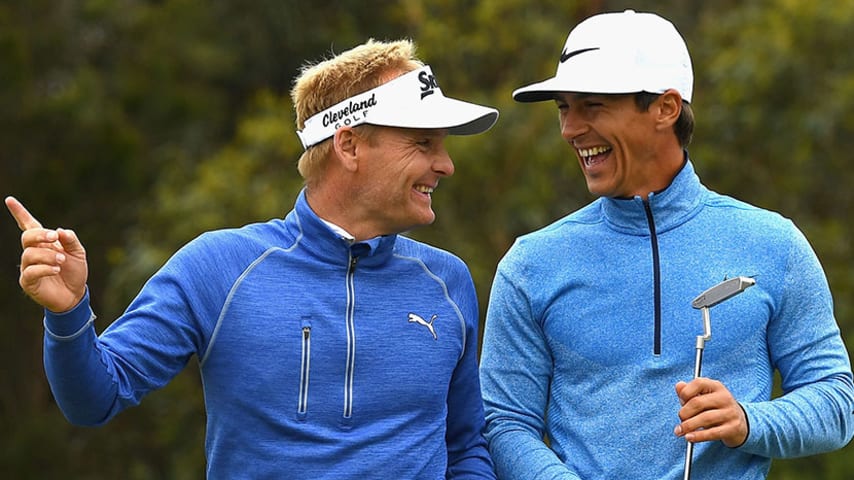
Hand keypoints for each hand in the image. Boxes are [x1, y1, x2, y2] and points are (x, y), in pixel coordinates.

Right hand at [5, 196, 87, 312]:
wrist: (75, 295)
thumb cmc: (74, 272)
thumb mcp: (78, 253)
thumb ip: (71, 240)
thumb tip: (60, 231)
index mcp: (44, 243)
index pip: (29, 225)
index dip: (19, 213)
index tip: (9, 200)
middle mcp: (33, 253)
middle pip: (27, 237)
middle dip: (40, 235)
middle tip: (54, 237)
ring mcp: (28, 267)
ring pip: (29, 254)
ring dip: (47, 255)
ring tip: (61, 260)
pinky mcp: (28, 282)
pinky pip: (31, 271)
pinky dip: (45, 268)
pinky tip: (57, 269)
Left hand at [674, 378, 747, 447]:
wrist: (740, 423)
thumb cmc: (715, 408)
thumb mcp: (703, 397)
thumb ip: (688, 391)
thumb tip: (678, 386)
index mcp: (716, 386)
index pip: (698, 383)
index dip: (685, 393)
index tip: (681, 402)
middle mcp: (724, 397)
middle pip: (698, 403)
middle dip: (684, 413)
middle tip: (680, 419)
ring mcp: (730, 413)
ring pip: (705, 418)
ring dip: (688, 426)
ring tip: (680, 431)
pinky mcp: (733, 428)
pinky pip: (713, 433)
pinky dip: (698, 436)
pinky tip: (689, 437)